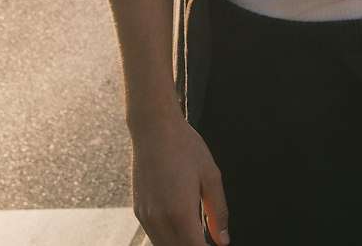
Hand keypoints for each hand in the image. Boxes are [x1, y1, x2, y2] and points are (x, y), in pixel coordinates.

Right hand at [131, 120, 228, 245]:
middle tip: (207, 239)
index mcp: (180, 212)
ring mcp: (146, 216)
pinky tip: (180, 226)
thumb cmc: (184, 147)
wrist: (154, 128)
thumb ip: (218, 212)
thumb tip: (223, 240)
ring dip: (180, 244)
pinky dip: (168, 238)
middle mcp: (160, 219)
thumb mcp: (210, 176)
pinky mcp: (139, 211)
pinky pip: (154, 236)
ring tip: (196, 234)